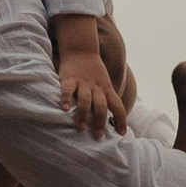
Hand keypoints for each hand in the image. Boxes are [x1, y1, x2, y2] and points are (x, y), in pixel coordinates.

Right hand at [54, 23, 122, 139]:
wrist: (81, 50)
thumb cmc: (93, 72)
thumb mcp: (104, 84)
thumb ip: (106, 100)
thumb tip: (110, 122)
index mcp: (107, 90)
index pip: (118, 106)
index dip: (121, 120)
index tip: (122, 133)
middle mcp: (97, 88)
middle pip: (101, 106)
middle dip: (100, 122)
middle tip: (97, 136)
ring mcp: (83, 83)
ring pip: (85, 100)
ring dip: (83, 115)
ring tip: (80, 129)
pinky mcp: (69, 78)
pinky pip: (68, 89)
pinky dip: (65, 99)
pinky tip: (64, 109)